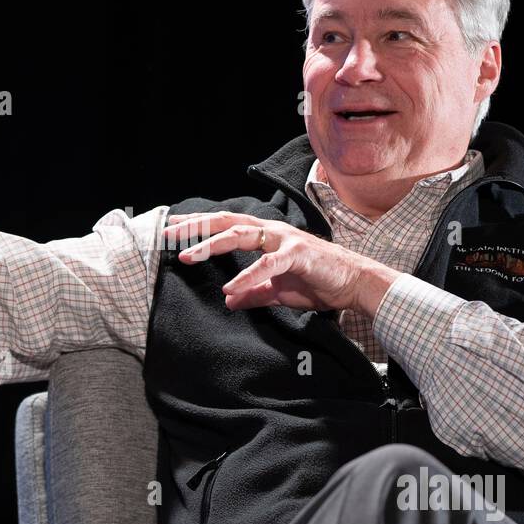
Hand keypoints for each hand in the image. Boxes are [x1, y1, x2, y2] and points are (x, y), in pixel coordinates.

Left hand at [162, 211, 400, 315]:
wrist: (353, 285)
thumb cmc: (318, 283)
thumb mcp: (277, 291)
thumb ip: (253, 293)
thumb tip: (229, 301)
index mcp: (265, 237)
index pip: (226, 226)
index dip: (199, 226)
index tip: (174, 229)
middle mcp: (272, 232)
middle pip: (227, 223)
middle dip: (196, 227)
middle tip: (169, 233)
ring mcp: (284, 240)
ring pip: (241, 235)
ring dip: (211, 245)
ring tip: (187, 256)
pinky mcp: (298, 255)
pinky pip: (266, 265)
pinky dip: (246, 276)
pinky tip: (230, 288)